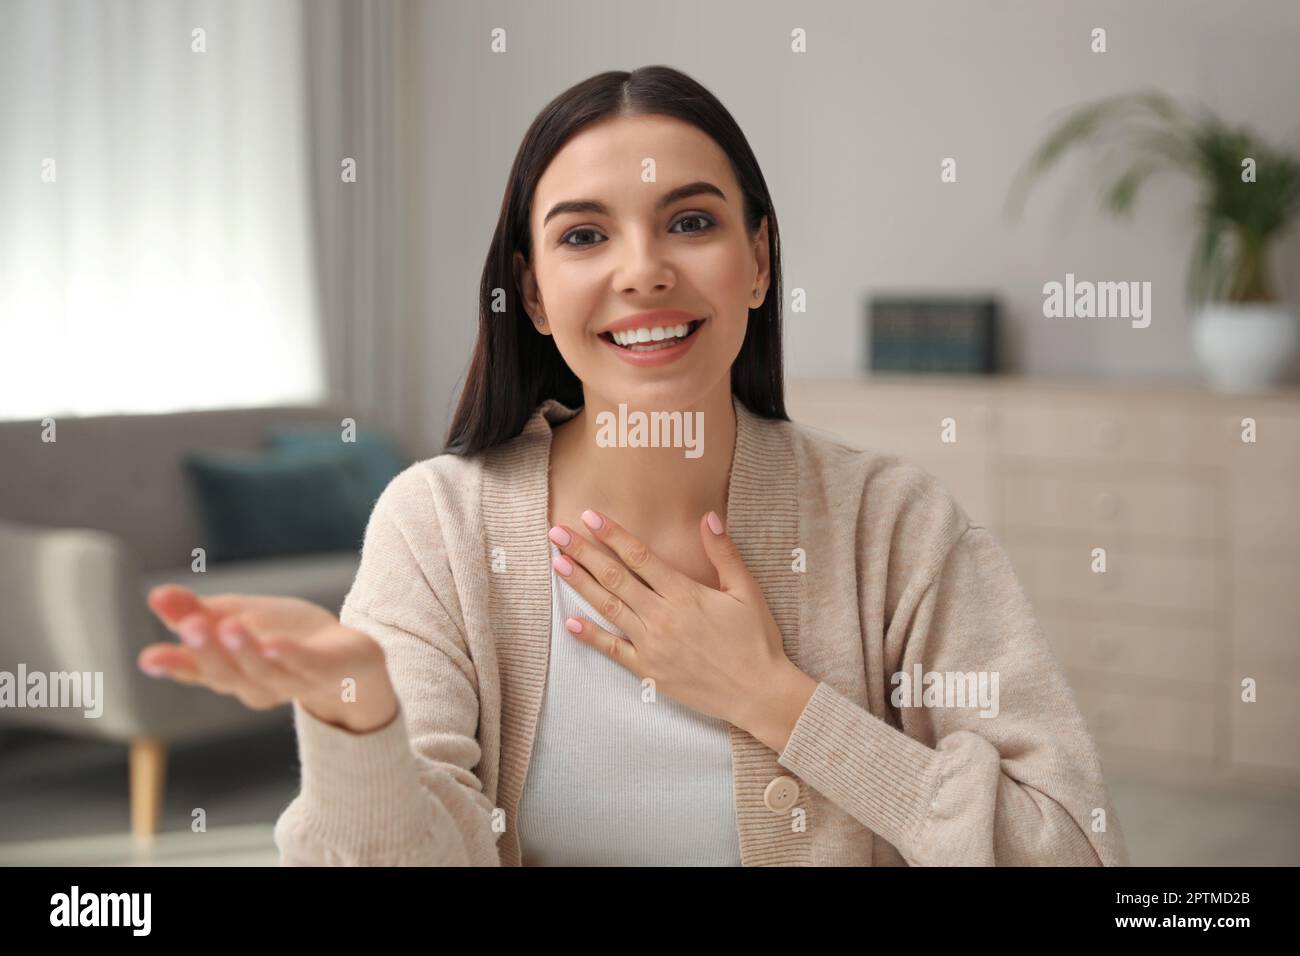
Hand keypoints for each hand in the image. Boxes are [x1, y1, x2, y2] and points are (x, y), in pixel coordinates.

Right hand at [138, 585, 398, 733]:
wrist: (351, 660)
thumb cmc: (286, 640)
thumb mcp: (238, 618)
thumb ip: (197, 612)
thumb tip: (156, 594)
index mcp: (232, 672)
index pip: (197, 670)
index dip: (174, 664)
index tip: (148, 657)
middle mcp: (257, 684)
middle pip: (226, 674)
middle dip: (207, 651)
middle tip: (189, 626)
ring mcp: (293, 681)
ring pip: (264, 671)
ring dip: (244, 650)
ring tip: (228, 625)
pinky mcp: (327, 671)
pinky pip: (306, 666)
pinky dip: (289, 656)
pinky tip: (274, 643)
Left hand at [546, 508, 795, 729]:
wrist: (758, 692)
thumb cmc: (756, 640)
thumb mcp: (747, 591)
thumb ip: (724, 554)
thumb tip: (707, 518)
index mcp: (685, 594)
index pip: (640, 557)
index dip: (613, 535)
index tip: (590, 517)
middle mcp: (662, 617)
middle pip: (615, 578)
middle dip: (584, 553)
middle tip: (557, 534)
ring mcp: (652, 645)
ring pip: (609, 608)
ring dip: (580, 585)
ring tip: (558, 564)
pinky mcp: (649, 670)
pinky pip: (613, 650)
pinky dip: (590, 636)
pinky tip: (570, 623)